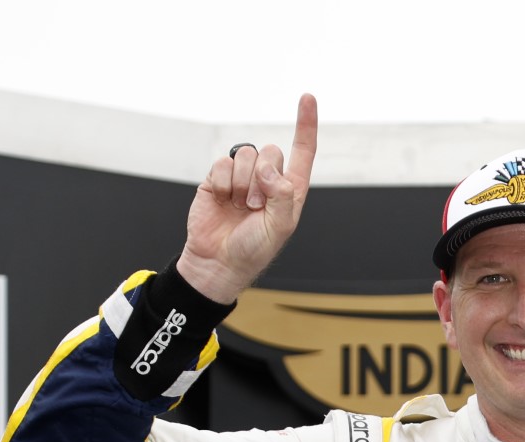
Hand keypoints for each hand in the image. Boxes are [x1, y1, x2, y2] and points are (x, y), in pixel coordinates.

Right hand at [177, 94, 317, 303]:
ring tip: (240, 207)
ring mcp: (242, 177)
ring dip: (243, 183)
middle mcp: (267, 178)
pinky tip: (223, 201)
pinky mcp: (217, 178)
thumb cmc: (255, 248)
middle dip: (263, 178)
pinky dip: (223, 183)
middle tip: (256, 206)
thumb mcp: (281, 226)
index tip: (307, 97)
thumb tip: (269, 169)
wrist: (219, 261)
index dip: (306, 124)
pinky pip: (223, 163)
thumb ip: (282, 194)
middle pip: (270, 150)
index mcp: (290, 188)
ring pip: (246, 155)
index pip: (302, 151)